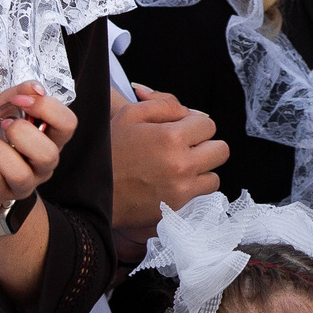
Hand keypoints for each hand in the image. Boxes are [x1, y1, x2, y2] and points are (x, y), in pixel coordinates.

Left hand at [0, 83, 73, 217]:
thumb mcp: (1, 107)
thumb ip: (19, 93)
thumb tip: (37, 88)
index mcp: (49, 138)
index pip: (68, 124)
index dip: (47, 108)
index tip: (21, 101)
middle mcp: (43, 163)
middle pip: (49, 154)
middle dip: (21, 133)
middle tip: (4, 125)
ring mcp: (25, 183)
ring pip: (21, 174)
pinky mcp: (1, 194)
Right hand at [108, 87, 228, 260]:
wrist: (91, 192)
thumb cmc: (109, 150)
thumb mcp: (130, 115)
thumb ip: (165, 104)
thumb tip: (190, 112)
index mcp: (171, 137)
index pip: (208, 125)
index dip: (194, 125)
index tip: (179, 131)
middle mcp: (182, 164)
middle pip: (221, 150)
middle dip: (205, 146)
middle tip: (184, 148)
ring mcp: (182, 189)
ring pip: (215, 176)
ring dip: (201, 170)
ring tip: (178, 167)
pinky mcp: (178, 208)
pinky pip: (202, 195)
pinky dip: (193, 188)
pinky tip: (172, 183)